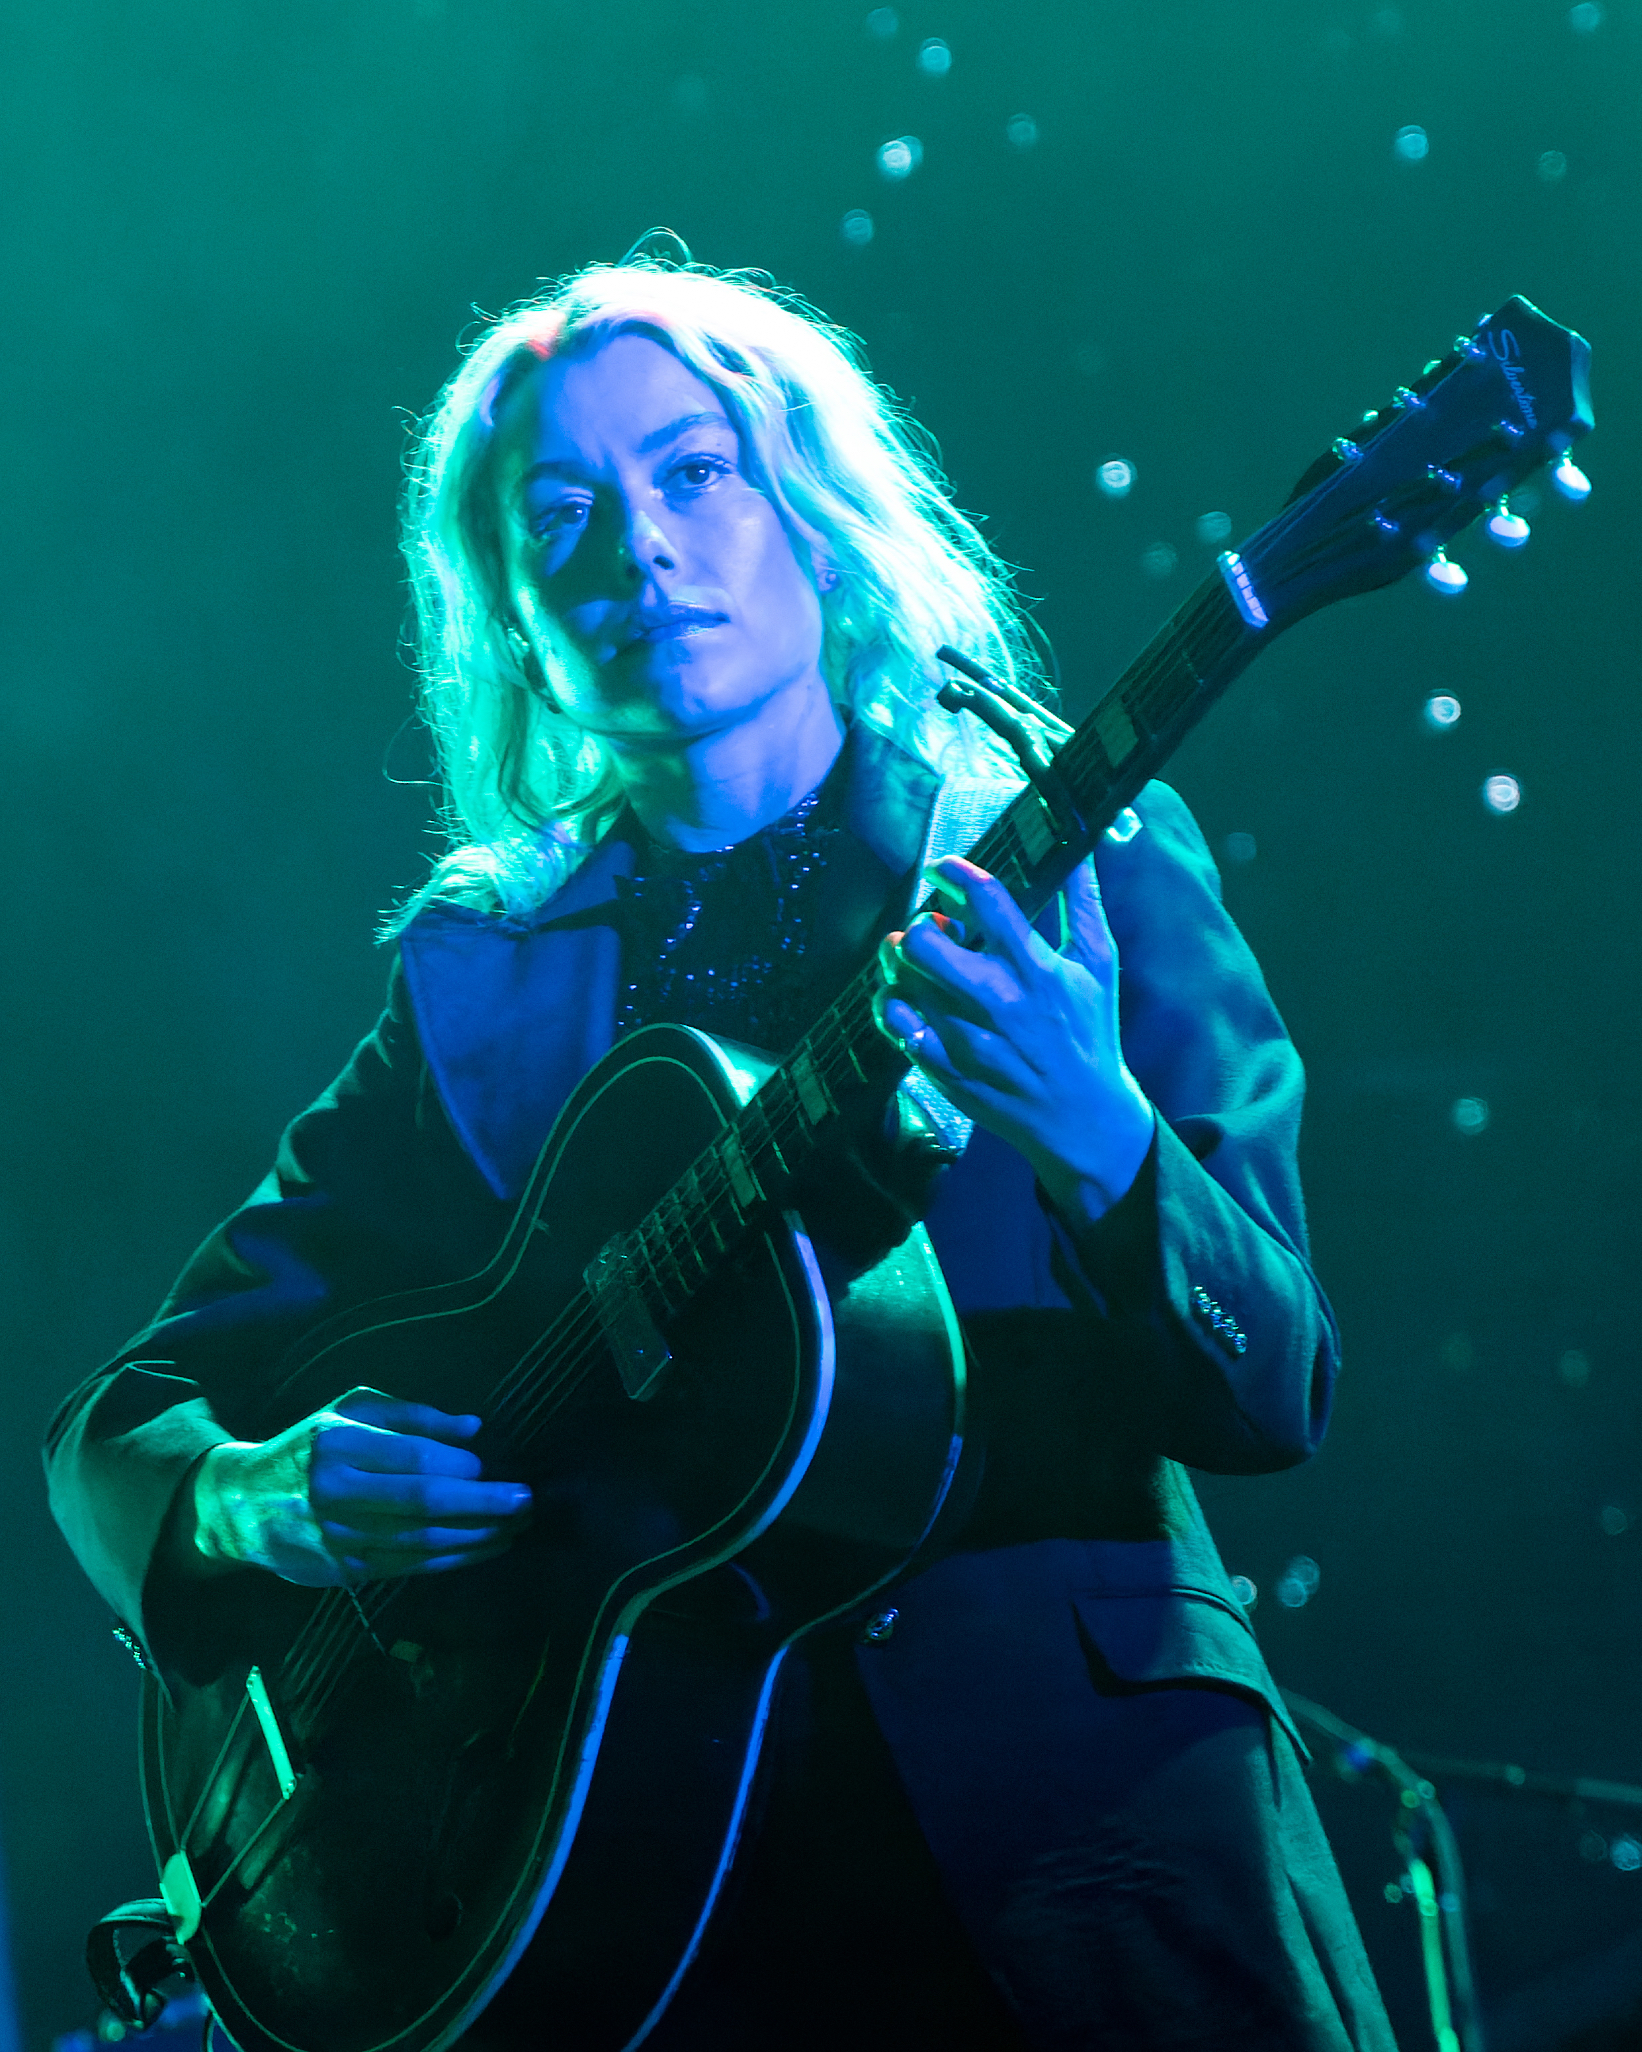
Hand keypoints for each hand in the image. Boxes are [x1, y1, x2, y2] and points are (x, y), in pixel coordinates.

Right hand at [184, 1388, 532, 1585]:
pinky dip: (452, 1559)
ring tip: (516, 1528)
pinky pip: (409, 1567)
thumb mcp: (351, 1411)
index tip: (490, 1468)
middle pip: (424, 1503)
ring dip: (477, 1537)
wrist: (242, 1505)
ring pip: (422, 1541)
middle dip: (483, 1505)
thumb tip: (473, 1428)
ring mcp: (339, 1539)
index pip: (413, 1458)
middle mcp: (337, 1494)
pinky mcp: (343, 1572)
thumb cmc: (310, 1447)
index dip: (460, 1466)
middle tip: (525, 1502)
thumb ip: (412, 1415)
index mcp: (340, 1446)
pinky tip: (484, 1549)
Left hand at [873, 855, 1154, 1223]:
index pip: (987, 901)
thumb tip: (1081, 846)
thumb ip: (1083, 901)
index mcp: (1038, 970)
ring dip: (899, 958)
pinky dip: (892, 1002)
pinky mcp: (944, 1069)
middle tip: (931, 926)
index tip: (943, 868)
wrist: (1082, 1118)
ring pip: (903, 980)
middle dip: (920, 923)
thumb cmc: (1090, 1033)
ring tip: (913, 957)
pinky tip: (906, 996)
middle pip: (926, 943)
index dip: (955, 873)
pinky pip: (895, 1024)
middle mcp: (998, 1003)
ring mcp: (966, 1039)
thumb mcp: (1099, 964)